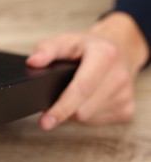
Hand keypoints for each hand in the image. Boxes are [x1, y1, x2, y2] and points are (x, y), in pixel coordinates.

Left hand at [26, 12, 148, 129]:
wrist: (120, 49)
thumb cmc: (88, 47)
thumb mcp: (66, 40)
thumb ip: (47, 49)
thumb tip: (33, 62)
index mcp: (104, 54)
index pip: (82, 88)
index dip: (61, 107)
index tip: (45, 121)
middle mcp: (119, 75)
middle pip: (83, 110)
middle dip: (63, 109)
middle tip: (53, 99)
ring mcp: (125, 95)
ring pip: (87, 118)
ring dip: (74, 111)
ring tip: (73, 92)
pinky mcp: (127, 109)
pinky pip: (96, 121)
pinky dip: (86, 113)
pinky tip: (86, 99)